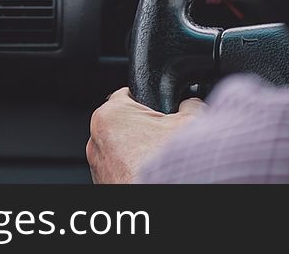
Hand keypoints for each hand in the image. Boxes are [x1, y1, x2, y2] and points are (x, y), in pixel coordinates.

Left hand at [87, 87, 204, 183]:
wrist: (167, 194)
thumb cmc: (169, 163)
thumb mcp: (190, 120)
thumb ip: (188, 104)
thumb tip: (191, 102)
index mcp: (110, 115)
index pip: (128, 94)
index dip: (150, 101)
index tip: (162, 109)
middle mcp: (96, 140)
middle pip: (125, 124)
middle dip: (145, 129)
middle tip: (166, 138)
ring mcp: (97, 166)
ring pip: (122, 149)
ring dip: (139, 152)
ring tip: (161, 158)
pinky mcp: (103, 184)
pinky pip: (120, 170)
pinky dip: (134, 170)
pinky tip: (153, 175)